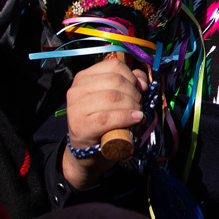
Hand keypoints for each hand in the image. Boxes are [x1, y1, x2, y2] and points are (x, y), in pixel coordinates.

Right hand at [62, 53, 147, 189]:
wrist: (88, 152)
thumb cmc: (105, 123)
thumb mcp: (115, 99)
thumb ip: (129, 84)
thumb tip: (142, 81)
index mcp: (85, 77)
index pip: (115, 66)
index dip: (133, 77)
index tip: (140, 90)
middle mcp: (77, 89)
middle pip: (117, 81)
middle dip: (135, 94)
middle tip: (139, 107)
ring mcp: (76, 107)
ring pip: (114, 97)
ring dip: (133, 106)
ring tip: (138, 116)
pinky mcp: (80, 126)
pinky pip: (108, 118)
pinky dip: (126, 118)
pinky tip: (136, 119)